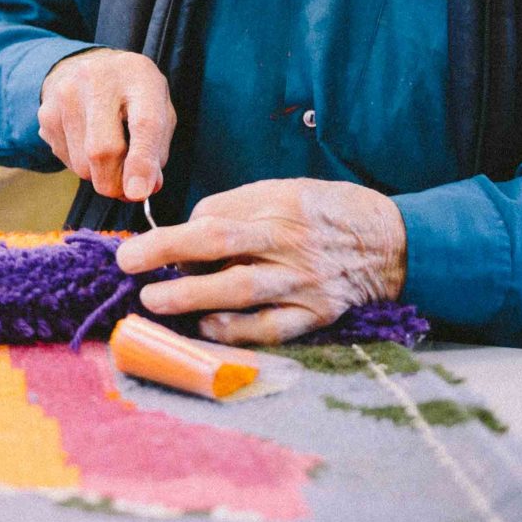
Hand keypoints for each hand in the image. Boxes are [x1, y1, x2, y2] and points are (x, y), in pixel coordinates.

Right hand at [37, 48, 172, 201]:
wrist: (90, 67)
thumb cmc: (133, 95)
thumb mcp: (158, 110)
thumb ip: (157, 151)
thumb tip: (143, 190)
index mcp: (137, 75)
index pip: (143, 124)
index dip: (141, 162)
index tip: (138, 194)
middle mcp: (97, 79)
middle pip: (103, 150)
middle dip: (117, 182)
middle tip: (129, 188)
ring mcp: (65, 95)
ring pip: (83, 165)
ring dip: (101, 175)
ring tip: (110, 153)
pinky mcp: (46, 114)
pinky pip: (67, 162)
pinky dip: (84, 166)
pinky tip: (89, 143)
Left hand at [114, 178, 405, 344]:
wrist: (393, 243)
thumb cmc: (330, 214)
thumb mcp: (289, 191)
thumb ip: (243, 209)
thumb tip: (192, 231)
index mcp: (280, 204)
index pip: (216, 214)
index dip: (181, 231)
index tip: (157, 244)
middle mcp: (288, 241)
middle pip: (218, 241)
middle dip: (166, 251)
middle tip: (128, 262)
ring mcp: (302, 281)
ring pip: (238, 289)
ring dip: (189, 296)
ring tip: (153, 302)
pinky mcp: (315, 315)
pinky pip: (268, 328)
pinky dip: (234, 330)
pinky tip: (205, 327)